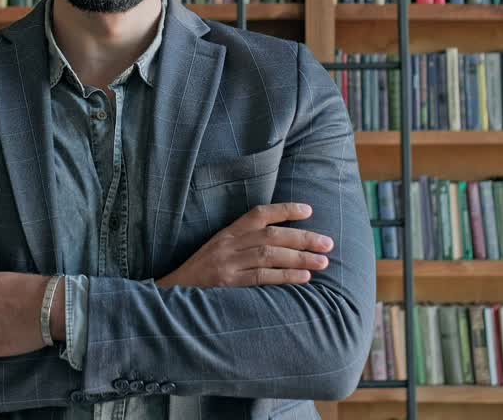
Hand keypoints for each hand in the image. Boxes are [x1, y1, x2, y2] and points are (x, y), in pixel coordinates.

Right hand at [156, 202, 332, 288]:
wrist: (174, 293)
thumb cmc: (203, 273)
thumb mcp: (220, 249)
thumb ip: (246, 243)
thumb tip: (283, 244)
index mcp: (228, 232)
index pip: (259, 214)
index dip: (285, 210)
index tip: (309, 210)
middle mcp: (229, 244)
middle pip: (272, 235)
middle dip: (303, 238)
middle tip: (328, 243)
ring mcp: (228, 263)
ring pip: (270, 255)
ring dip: (300, 258)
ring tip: (323, 262)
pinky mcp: (228, 284)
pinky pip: (261, 278)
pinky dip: (285, 277)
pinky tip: (303, 278)